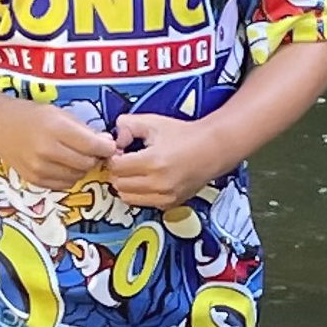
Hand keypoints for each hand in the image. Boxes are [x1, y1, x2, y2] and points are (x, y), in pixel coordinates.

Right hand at [0, 104, 118, 189]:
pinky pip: (65, 184)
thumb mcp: (61, 114)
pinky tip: (63, 164)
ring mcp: (39, 168)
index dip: (107, 147)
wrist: (2, 128)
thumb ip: (85, 130)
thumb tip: (109, 145)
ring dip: (82, 167)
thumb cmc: (34, 117)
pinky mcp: (36, 180)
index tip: (109, 145)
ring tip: (74, 155)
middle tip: (91, 149)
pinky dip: (69, 175)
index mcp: (55, 128)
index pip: (93, 146)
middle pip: (87, 163)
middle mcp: (46, 151)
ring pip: (78, 176)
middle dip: (94, 157)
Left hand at [105, 112, 224, 209]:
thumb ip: (126, 125)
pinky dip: (139, 193)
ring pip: (127, 197)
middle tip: (125, 161)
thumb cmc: (185, 135)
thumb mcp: (153, 122)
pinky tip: (146, 180)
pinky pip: (143, 203)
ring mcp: (165, 196)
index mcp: (153, 161)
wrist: (213, 149)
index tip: (119, 152)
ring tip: (135, 171)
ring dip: (126, 184)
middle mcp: (159, 183)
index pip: (115, 168)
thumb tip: (114, 140)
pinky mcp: (170, 204)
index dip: (113, 158)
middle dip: (117, 172)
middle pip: (118, 184)